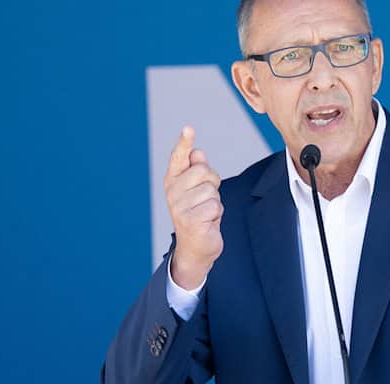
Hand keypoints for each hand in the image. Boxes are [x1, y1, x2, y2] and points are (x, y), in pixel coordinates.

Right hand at [164, 126, 223, 289]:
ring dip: (215, 202)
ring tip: (206, 213)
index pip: (179, 158)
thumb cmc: (199, 215)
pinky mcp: (190, 221)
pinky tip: (208, 223)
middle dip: (212, 184)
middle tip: (206, 199)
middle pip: (203, 171)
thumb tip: (197, 152)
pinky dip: (217, 215)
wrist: (196, 248)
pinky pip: (215, 206)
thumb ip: (198, 171)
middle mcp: (172, 192)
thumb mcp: (199, 190)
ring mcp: (179, 207)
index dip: (184, 143)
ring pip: (211, 191)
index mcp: (173, 181)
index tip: (188, 128)